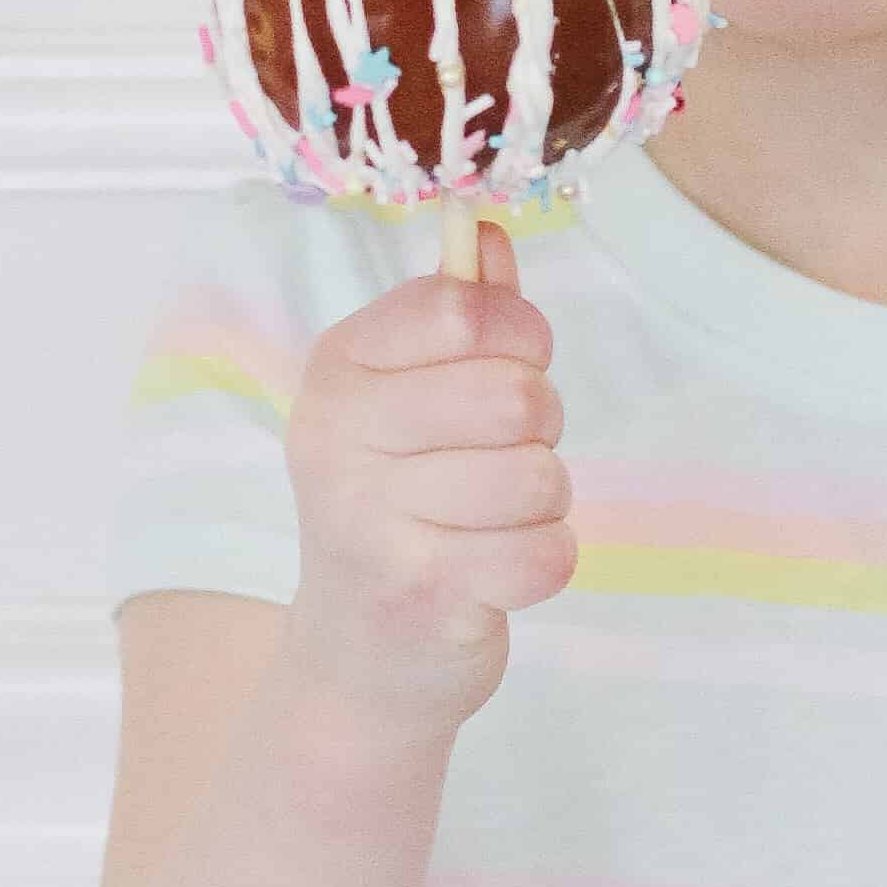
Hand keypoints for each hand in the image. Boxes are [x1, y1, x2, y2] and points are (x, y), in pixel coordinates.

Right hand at [276, 219, 574, 741]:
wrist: (359, 654)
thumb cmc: (402, 503)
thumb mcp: (411, 397)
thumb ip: (460, 312)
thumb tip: (488, 233)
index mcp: (339, 369)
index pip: (462, 308)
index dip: (520, 333)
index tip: (514, 360)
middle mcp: (338, 438)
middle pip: (515, 396)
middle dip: (541, 425)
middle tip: (507, 453)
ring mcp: (372, 521)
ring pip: (539, 479)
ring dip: (543, 501)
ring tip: (495, 517)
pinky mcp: (421, 595)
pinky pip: (548, 554)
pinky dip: (544, 561)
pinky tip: (498, 569)